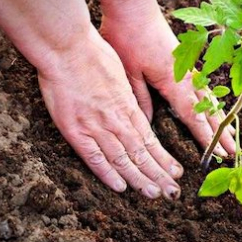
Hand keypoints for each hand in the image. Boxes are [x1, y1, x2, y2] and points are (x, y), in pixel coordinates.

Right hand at [37, 27, 183, 198]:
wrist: (66, 47)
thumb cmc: (91, 53)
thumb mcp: (119, 72)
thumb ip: (125, 95)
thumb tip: (132, 107)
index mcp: (127, 105)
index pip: (150, 139)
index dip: (163, 158)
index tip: (176, 171)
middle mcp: (116, 120)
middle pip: (142, 153)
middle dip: (159, 174)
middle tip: (173, 192)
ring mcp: (96, 126)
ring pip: (123, 159)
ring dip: (140, 179)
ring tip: (155, 194)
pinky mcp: (75, 130)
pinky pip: (94, 157)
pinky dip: (108, 173)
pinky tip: (121, 187)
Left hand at [100, 0, 235, 156]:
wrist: (132, 3)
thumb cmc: (126, 35)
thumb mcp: (128, 72)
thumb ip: (140, 99)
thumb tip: (148, 125)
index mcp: (172, 80)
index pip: (193, 115)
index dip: (205, 136)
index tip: (218, 154)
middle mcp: (185, 75)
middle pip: (207, 109)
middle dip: (220, 132)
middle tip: (233, 153)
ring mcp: (187, 66)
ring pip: (208, 97)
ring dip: (219, 117)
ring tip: (230, 135)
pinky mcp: (184, 58)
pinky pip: (202, 85)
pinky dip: (211, 100)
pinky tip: (213, 106)